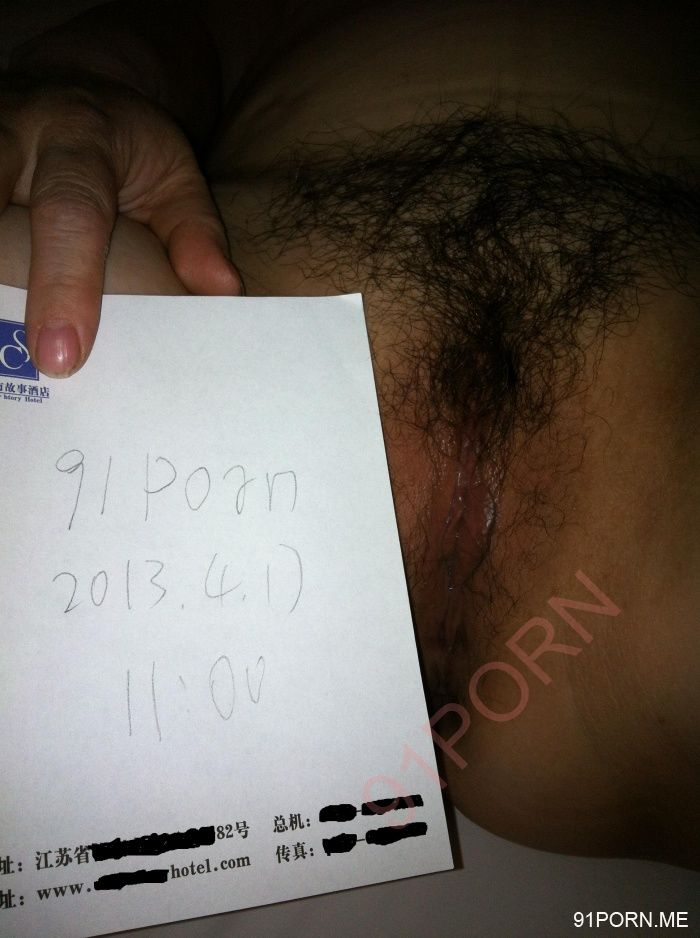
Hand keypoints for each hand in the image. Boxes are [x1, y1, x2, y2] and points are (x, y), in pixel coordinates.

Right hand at [0, 73, 241, 376]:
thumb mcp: (173, 177)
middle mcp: (16, 133)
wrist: (75, 91)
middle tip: (14, 353)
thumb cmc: (128, 151)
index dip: (65, 284)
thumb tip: (221, 291)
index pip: (71, 212)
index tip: (61, 356)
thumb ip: (195, 231)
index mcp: (83, 138)